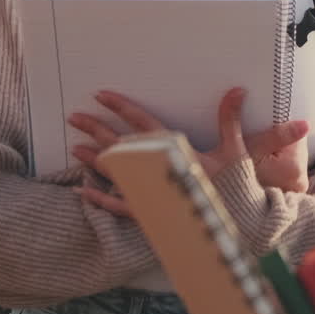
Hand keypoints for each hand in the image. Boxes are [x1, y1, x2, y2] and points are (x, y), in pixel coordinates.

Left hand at [70, 88, 307, 216]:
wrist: (240, 225)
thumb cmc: (236, 186)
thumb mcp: (234, 149)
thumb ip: (229, 118)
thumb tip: (237, 88)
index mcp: (177, 150)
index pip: (143, 123)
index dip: (121, 107)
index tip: (101, 95)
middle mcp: (160, 170)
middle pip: (121, 145)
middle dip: (97, 129)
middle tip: (75, 117)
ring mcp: (154, 194)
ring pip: (117, 174)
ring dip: (94, 160)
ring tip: (76, 147)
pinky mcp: (152, 215)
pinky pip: (121, 208)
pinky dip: (101, 200)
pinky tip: (83, 192)